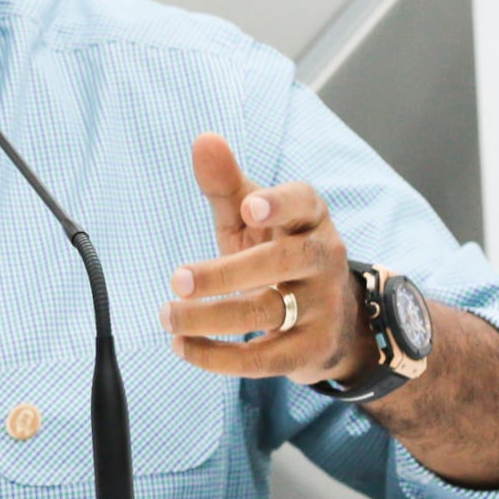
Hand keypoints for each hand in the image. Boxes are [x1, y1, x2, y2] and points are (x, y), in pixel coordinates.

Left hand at [162, 133, 375, 385]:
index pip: (303, 202)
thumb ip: (226, 183)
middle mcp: (323, 258)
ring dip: (210, 317)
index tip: (248, 206)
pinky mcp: (312, 349)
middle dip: (226, 272)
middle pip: (280, 262)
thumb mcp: (253, 217)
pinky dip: (218, 356)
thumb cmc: (277, 252)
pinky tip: (181, 346)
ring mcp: (322, 305)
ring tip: (167, 315)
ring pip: (267, 311)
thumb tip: (204, 139)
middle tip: (177, 279)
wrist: (331, 318)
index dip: (278, 204)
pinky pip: (265, 358)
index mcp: (309, 218)